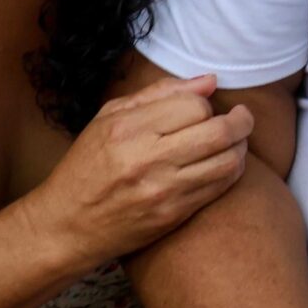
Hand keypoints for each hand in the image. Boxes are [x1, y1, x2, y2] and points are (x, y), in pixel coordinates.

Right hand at [20, 75, 252, 269]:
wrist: (66, 225)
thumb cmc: (87, 166)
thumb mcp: (109, 118)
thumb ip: (160, 93)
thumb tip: (209, 81)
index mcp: (128, 129)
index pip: (194, 106)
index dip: (206, 104)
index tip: (203, 108)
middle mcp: (147, 159)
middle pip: (220, 132)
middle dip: (242, 121)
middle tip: (242, 118)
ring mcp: (163, 190)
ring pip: (228, 161)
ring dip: (241, 146)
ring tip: (236, 140)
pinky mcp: (173, 215)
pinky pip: (220, 187)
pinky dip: (232, 170)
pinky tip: (226, 162)